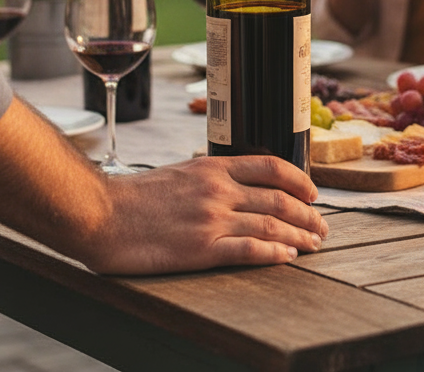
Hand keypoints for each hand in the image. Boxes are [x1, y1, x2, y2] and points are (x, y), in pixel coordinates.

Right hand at [91, 155, 328, 273]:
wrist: (101, 214)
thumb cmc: (135, 197)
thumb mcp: (181, 172)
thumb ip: (211, 176)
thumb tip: (236, 182)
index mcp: (214, 166)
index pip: (270, 166)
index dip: (298, 179)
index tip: (313, 192)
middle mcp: (218, 189)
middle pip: (277, 198)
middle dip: (306, 213)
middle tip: (322, 226)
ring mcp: (211, 219)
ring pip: (269, 223)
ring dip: (298, 235)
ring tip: (313, 244)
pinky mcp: (200, 249)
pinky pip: (247, 250)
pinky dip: (273, 252)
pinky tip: (288, 257)